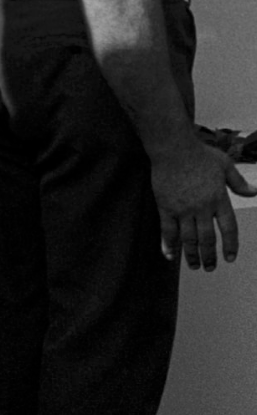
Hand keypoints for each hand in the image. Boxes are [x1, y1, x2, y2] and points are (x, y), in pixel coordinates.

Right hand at [151, 139, 255, 269]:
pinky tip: (169, 256)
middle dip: (209, 256)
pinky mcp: (166, 207)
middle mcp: (202, 207)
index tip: (229, 258)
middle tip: (210, 268)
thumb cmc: (199, 153)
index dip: (230, 245)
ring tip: (194, 266)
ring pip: (189, 239)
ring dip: (192, 255)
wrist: (172, 147)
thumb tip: (254, 192)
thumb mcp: (224, 164)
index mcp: (219, 198)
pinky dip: (168, 245)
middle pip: (207, 239)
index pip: (228, 228)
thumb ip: (238, 182)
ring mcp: (183, 209)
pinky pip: (167, 231)